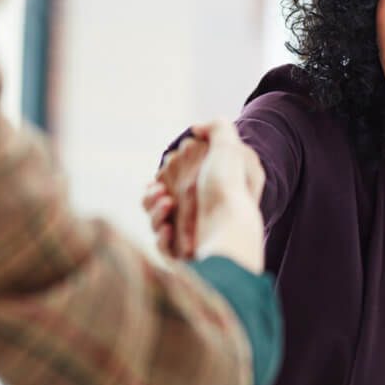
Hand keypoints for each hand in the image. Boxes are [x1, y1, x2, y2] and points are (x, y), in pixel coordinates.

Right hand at [143, 121, 264, 271]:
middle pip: (160, 200)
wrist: (231, 230)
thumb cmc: (229, 189)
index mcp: (208, 191)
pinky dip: (161, 236)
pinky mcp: (184, 256)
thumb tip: (197, 128)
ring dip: (154, 211)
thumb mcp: (229, 148)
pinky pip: (163, 245)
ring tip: (166, 204)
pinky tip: (168, 229)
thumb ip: (216, 129)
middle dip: (153, 194)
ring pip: (157, 222)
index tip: (166, 168)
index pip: (177, 181)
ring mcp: (192, 236)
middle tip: (161, 191)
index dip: (166, 173)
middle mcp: (200, 214)